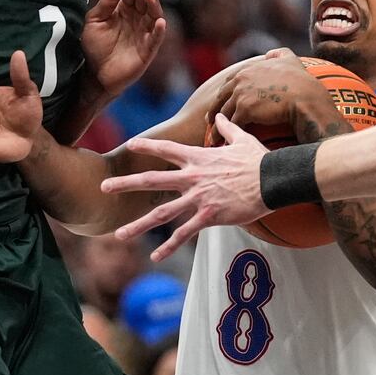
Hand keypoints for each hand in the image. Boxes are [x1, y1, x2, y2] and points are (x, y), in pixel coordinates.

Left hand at [81, 0, 166, 98]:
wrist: (95, 75)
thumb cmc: (94, 47)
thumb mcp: (95, 21)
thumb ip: (105, 2)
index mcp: (124, 10)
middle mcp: (137, 19)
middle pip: (145, 1)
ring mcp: (144, 34)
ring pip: (155, 16)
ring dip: (153, 5)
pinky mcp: (148, 50)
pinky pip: (157, 38)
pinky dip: (159, 30)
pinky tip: (159, 22)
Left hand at [102, 114, 270, 260]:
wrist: (273, 180)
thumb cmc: (259, 160)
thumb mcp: (242, 139)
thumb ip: (227, 128)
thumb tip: (220, 117)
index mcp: (199, 158)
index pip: (166, 149)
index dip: (147, 146)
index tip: (130, 144)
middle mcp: (193, 177)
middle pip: (152, 180)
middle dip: (125, 184)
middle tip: (103, 187)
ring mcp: (199, 198)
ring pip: (162, 213)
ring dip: (139, 225)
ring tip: (119, 235)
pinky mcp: (209, 216)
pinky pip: (184, 233)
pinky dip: (169, 246)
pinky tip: (156, 257)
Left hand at [210, 48, 329, 131]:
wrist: (304, 97)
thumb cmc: (300, 80)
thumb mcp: (289, 59)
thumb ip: (278, 53)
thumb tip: (270, 54)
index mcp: (247, 70)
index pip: (228, 82)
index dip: (224, 93)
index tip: (221, 102)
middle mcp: (240, 80)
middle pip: (221, 98)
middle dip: (214, 110)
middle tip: (210, 121)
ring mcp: (241, 95)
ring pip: (224, 113)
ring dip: (218, 127)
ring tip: (215, 138)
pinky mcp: (245, 111)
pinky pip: (233, 124)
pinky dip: (228, 135)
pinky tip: (227, 143)